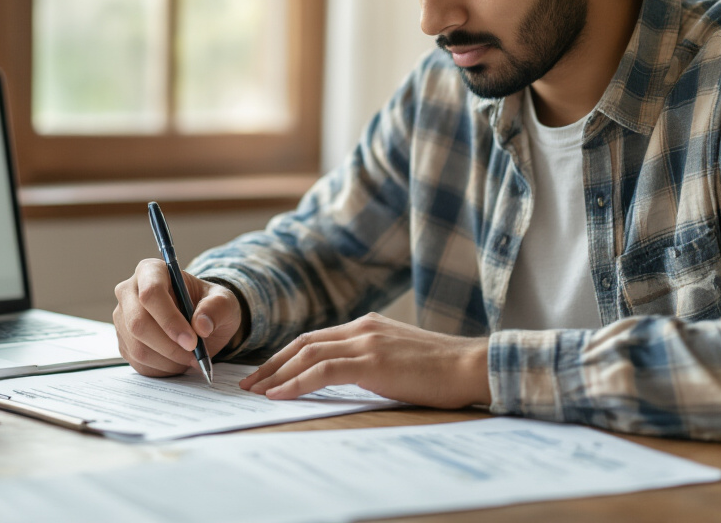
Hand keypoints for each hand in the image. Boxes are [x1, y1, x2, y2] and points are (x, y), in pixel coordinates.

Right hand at [113, 258, 243, 377]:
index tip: (192, 341)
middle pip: (138, 323)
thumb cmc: (208, 305)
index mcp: (151, 271)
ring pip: (138, 347)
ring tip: (191, 357)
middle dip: (169, 345)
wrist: (199, 321)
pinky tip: (178, 360)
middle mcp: (129, 292)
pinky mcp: (123, 342)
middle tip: (195, 355)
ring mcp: (123, 319)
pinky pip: (138, 363)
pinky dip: (163, 368)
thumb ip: (216, 308)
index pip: (151, 293)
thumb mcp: (224, 301)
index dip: (169, 319)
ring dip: (169, 360)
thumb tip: (201, 325)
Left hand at [240, 313, 490, 407]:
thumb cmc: (442, 370)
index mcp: (367, 325)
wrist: (472, 365)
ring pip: (307, 354)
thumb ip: (372, 360)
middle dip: (271, 364)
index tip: (265, 374)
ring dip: (276, 375)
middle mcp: (362, 327)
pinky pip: (322, 371)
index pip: (315, 339)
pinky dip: (296, 382)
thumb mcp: (399, 358)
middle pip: (303, 343)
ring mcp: (366, 341)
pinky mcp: (372, 361)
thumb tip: (347, 378)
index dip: (286, 356)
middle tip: (248, 384)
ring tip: (256, 392)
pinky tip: (279, 395)